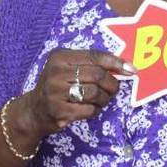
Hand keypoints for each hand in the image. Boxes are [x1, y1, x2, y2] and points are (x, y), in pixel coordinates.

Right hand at [17, 49, 135, 138]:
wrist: (34, 111)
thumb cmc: (58, 86)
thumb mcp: (69, 68)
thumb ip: (91, 64)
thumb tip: (124, 66)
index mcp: (60, 56)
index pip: (94, 56)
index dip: (116, 62)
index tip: (131, 69)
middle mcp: (56, 71)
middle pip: (97, 75)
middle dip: (111, 84)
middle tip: (113, 90)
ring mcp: (55, 91)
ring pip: (95, 93)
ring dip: (104, 99)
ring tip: (101, 100)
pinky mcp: (58, 110)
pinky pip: (89, 110)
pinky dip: (95, 110)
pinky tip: (90, 109)